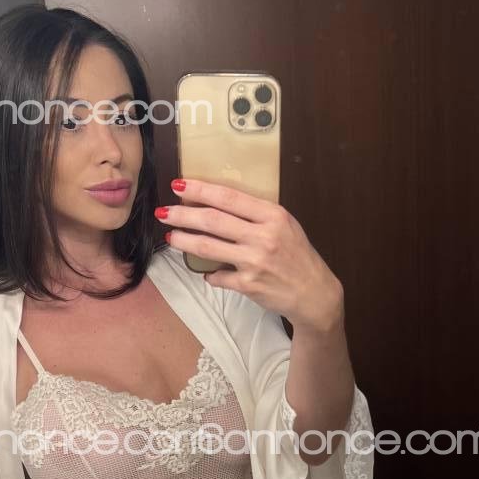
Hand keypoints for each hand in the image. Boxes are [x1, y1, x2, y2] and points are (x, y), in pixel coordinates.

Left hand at [156, 178, 344, 332]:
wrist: (315, 293)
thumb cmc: (298, 256)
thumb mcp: (285, 225)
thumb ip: (256, 215)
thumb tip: (218, 206)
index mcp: (273, 216)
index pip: (229, 198)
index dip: (200, 190)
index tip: (178, 185)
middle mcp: (263, 236)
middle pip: (212, 220)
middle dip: (183, 214)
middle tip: (164, 212)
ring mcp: (255, 261)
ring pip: (208, 247)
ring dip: (184, 241)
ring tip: (170, 237)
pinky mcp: (249, 284)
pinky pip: (219, 277)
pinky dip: (209, 275)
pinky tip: (204, 272)